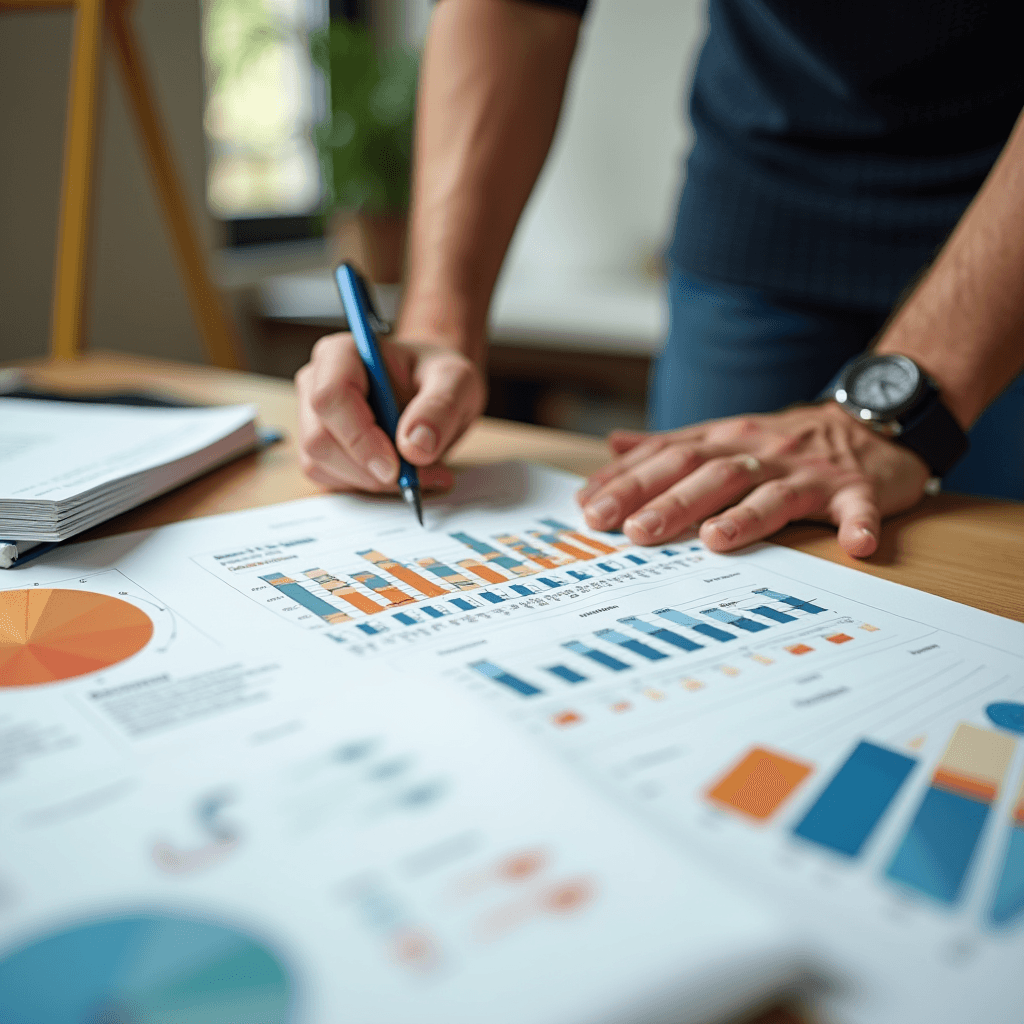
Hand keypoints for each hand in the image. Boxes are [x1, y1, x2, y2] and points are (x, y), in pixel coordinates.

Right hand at [295, 333, 485, 492]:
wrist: (433, 394)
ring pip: (321, 464)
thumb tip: (415, 446)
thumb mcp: (456, 381)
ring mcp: (313, 418)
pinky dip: (367, 486)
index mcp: (342, 354)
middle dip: (368, 468)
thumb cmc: (436, 377)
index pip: (330, 397)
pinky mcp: (319, 449)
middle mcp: (317, 384)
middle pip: (320, 438)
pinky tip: (400, 475)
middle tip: (414, 476)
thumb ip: (440, 407)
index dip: (359, 437)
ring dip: (371, 481)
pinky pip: (330, 479)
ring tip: (418, 472)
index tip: (394, 467)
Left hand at [576, 404, 931, 557]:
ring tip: (715, 539)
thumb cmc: (783, 440)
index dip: (629, 481)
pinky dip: (858, 525)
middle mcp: (761, 452)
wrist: (867, 420)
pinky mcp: (858, 488)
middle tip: (635, 532)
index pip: (668, 456)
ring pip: (773, 492)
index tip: (591, 507)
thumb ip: (670, 443)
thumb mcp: (723, 433)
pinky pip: (859, 507)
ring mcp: (810, 472)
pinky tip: (855, 547)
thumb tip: (612, 446)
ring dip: (745, 516)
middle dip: (670, 502)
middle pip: (711, 474)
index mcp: (725, 440)